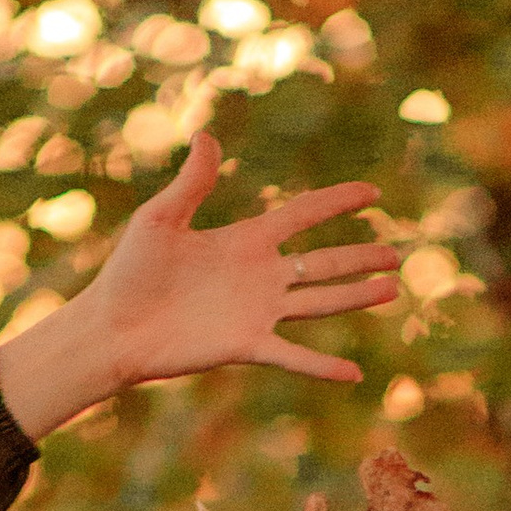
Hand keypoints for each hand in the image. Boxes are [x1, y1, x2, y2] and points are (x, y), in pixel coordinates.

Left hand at [0, 131, 399, 440]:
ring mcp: (257, 312)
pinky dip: (322, 365)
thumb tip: (207, 136)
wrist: (114, 327)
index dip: (336, 202)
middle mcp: (259, 276)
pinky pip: (293, 355)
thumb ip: (192, 182)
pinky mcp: (246, 345)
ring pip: (318, 303)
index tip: (372, 192)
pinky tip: (353, 373)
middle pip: (322, 262)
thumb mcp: (160, 218)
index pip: (302, 216)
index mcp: (244, 240)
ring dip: (356, 298)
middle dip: (359, 257)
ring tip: (391, 290)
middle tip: (396, 253)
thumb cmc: (129, 272)